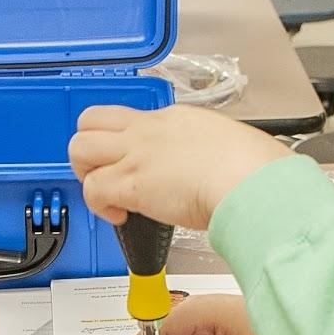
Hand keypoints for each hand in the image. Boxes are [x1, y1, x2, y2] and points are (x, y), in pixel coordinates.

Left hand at [69, 104, 290, 231]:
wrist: (253, 182)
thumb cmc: (254, 170)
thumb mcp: (229, 146)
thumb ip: (207, 154)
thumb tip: (207, 171)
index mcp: (176, 118)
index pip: (132, 119)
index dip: (125, 143)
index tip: (137, 164)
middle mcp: (150, 130)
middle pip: (90, 120)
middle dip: (90, 150)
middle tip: (107, 174)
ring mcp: (137, 153)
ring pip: (79, 148)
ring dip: (86, 174)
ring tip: (107, 196)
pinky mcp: (131, 182)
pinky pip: (92, 190)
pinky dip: (99, 207)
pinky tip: (120, 216)